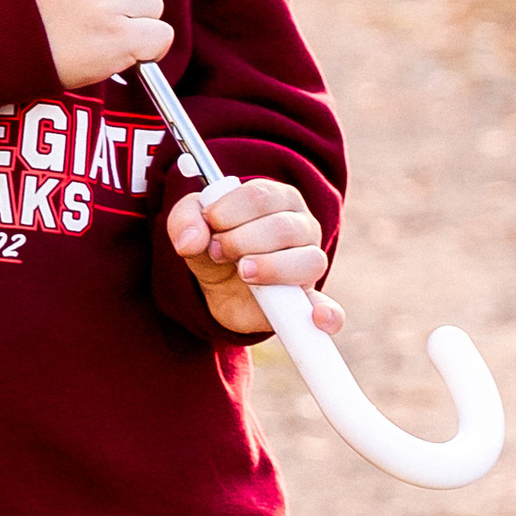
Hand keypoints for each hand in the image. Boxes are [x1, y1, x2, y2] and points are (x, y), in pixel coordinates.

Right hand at [0, 0, 173, 89]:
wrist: (1, 51)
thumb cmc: (12, 1)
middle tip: (86, 15)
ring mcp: (112, 4)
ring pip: (151, 6)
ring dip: (132, 24)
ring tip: (97, 33)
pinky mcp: (122, 38)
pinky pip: (160, 36)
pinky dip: (147, 47)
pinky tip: (120, 50)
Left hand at [164, 176, 341, 341]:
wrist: (219, 284)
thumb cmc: (214, 243)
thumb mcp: (192, 226)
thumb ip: (185, 221)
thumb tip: (190, 241)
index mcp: (277, 199)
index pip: (261, 196)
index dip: (229, 212)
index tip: (210, 224)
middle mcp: (301, 227)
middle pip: (282, 227)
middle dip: (240, 240)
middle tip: (218, 252)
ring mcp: (310, 263)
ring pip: (307, 260)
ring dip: (269, 268)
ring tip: (243, 273)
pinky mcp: (309, 301)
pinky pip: (331, 309)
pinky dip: (328, 315)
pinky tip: (316, 319)